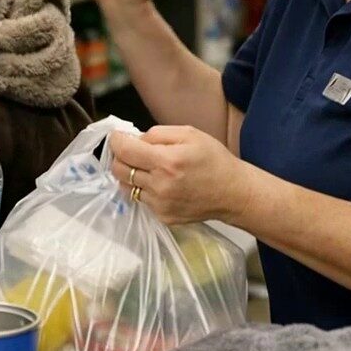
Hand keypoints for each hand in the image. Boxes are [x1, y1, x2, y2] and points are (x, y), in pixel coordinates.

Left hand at [109, 125, 249, 224]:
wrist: (233, 193)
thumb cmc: (213, 159)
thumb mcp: (189, 133)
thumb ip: (157, 134)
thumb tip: (134, 139)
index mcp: (166, 162)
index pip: (124, 151)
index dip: (116, 140)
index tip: (118, 136)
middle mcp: (160, 186)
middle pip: (119, 170)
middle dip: (120, 156)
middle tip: (132, 150)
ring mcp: (160, 204)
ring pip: (126, 186)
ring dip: (131, 173)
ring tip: (148, 166)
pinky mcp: (163, 217)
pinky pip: (140, 199)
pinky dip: (144, 188)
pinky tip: (160, 182)